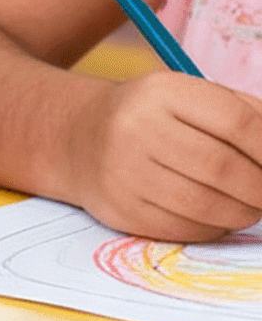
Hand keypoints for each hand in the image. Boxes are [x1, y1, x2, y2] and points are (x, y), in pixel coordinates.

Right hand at [61, 73, 261, 240]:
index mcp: (161, 92)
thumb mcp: (188, 98)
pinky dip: (214, 227)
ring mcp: (123, 171)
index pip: (238, 123)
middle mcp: (135, 128)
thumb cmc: (152, 118)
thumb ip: (245, 115)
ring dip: (244, 212)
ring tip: (250, 204)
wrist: (76, 137)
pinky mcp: (120, 208)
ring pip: (208, 206)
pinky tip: (215, 213)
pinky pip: (186, 229)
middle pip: (224, 169)